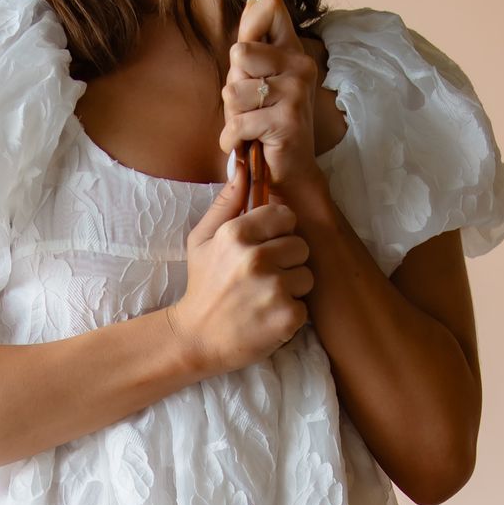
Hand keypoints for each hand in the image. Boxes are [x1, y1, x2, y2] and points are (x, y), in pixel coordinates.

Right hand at [168, 155, 314, 375]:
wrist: (196, 338)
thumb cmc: (202, 286)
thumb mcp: (201, 239)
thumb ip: (227, 203)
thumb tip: (244, 166)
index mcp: (236, 234)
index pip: (286, 216)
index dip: (279, 232)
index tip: (265, 247)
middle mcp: (256, 258)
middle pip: (301, 245)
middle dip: (287, 261)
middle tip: (263, 277)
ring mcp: (273, 288)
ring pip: (307, 276)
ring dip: (292, 288)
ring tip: (265, 298)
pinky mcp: (286, 317)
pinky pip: (305, 306)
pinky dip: (290, 315)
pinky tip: (267, 317)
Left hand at [220, 0, 323, 195]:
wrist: (288, 173)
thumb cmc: (266, 125)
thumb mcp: (256, 79)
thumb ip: (253, 42)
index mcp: (292, 50)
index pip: (269, 7)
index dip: (250, 24)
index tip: (250, 55)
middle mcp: (300, 65)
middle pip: (239, 51)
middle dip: (233, 84)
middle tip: (250, 106)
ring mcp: (296, 91)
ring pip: (233, 90)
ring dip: (232, 115)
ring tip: (251, 125)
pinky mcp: (287, 119)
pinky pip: (237, 122)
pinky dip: (233, 139)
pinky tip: (247, 144)